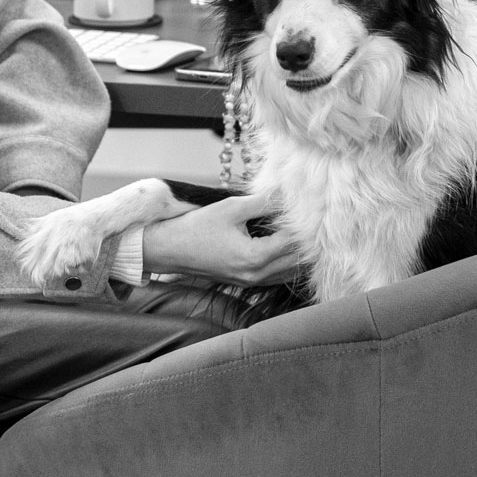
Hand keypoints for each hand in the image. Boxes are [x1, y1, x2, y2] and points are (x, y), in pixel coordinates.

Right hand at [142, 192, 302, 287]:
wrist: (170, 249)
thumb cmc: (197, 227)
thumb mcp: (231, 208)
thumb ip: (263, 202)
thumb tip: (286, 194)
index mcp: (255, 256)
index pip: (293, 241)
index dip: (301, 223)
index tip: (303, 206)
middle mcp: (257, 274)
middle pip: (298, 260)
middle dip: (304, 239)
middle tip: (305, 218)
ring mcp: (253, 282)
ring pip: (292, 271)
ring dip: (298, 253)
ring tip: (298, 230)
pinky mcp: (248, 282)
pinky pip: (279, 276)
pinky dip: (287, 262)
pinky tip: (285, 245)